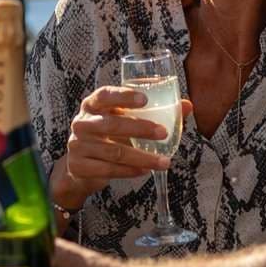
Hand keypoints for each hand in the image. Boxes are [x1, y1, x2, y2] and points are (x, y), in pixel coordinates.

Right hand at [51, 86, 188, 209]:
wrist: (79, 166)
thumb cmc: (107, 136)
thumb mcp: (123, 120)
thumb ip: (154, 112)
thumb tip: (187, 106)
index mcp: (92, 105)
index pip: (105, 95)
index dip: (124, 96)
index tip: (145, 99)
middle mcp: (82, 123)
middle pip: (112, 124)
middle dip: (141, 128)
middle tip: (164, 133)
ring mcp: (78, 145)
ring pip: (114, 152)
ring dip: (142, 157)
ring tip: (164, 161)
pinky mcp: (80, 166)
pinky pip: (109, 169)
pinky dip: (129, 171)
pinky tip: (145, 171)